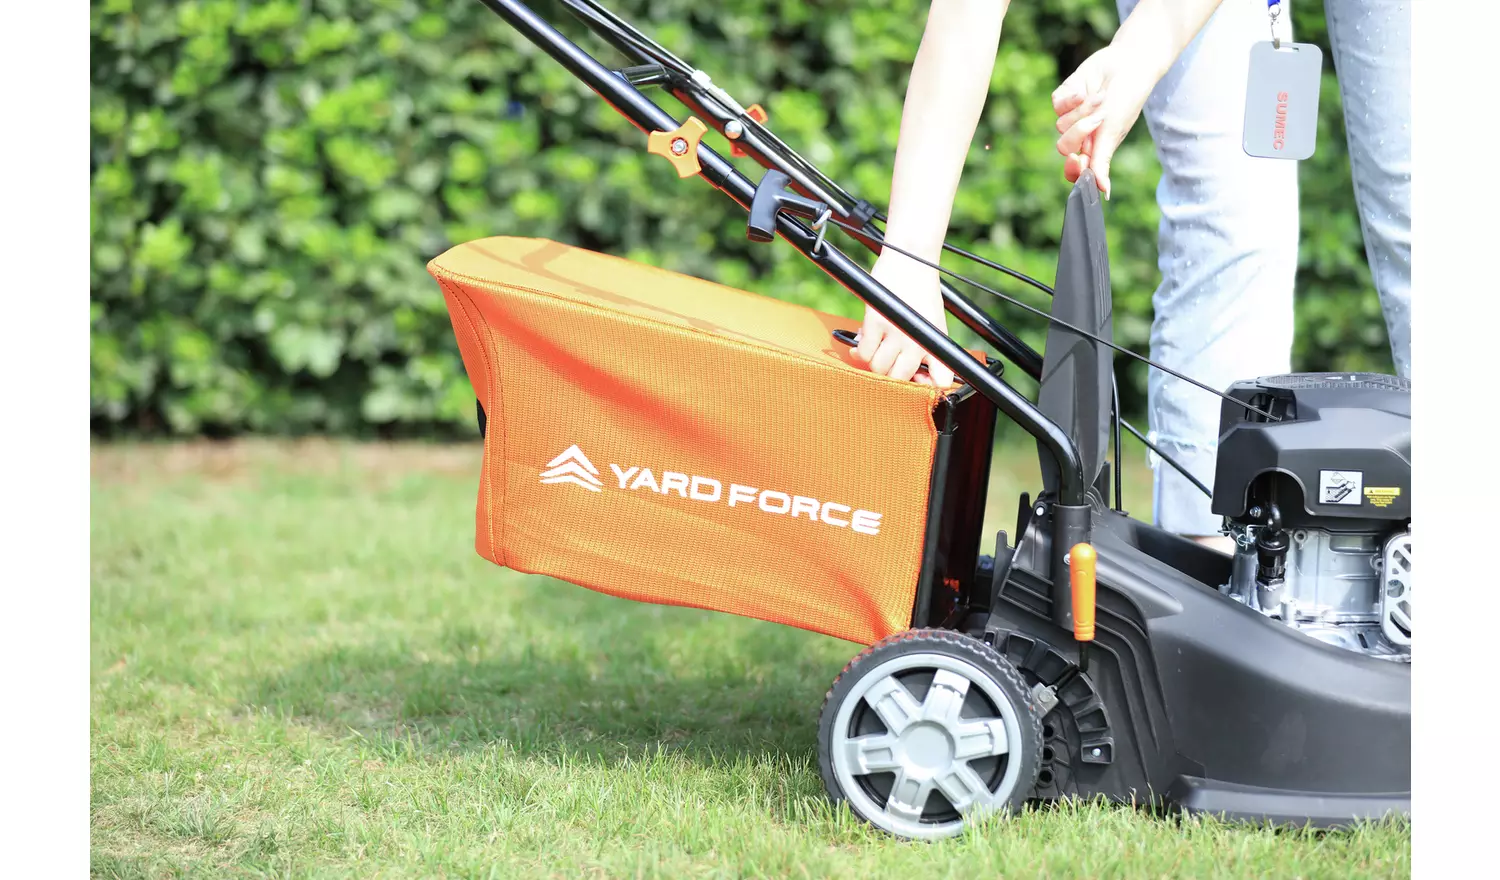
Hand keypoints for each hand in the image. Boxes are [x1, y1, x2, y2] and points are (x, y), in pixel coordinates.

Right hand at [851, 253, 954, 387]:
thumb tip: (917, 377)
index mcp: (936, 343)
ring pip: (878, 368)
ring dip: (872, 361)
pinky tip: (863, 340)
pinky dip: (860, 351)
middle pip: (899, 379)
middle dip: (889, 373)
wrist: (912, 260)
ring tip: (875, 347)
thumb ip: (928, 353)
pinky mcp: (876, 323)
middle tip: (886, 359)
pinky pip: (864, 353)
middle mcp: (919, 342)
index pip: (940, 381)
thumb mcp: (934, 325)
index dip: (926, 387)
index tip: (915, 381)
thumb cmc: (921, 292)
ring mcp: (897, 333)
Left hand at [1051, 44, 1154, 198]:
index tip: (1077, 159)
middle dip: (1079, 132)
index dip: (1072, 168)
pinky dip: (1072, 97)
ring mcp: (1071, 116)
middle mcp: (1081, 135)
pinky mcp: (1065, 97)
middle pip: (1064, 147)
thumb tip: (1104, 193)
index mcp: (1095, 148)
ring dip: (1082, 110)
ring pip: (1060, 124)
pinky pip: (1057, 104)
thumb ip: (1102, 161)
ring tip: (1101, 97)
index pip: (1075, 169)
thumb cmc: (1127, 100)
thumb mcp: (1113, 132)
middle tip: (1097, 119)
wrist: (1128, 64)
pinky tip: (1086, 89)